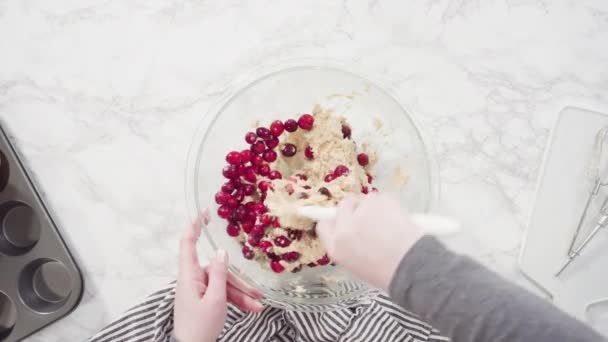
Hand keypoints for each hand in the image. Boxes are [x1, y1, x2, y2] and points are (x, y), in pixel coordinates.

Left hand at [174, 209, 263, 341]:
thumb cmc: (199, 327)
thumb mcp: (215, 300)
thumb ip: (219, 274)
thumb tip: (220, 251)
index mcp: (189, 275)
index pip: (188, 243)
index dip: (195, 226)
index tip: (206, 212)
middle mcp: (193, 279)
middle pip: (218, 270)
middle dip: (238, 281)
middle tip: (257, 292)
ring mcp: (199, 289)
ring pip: (224, 283)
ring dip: (241, 294)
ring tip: (258, 305)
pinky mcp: (204, 299)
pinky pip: (222, 293)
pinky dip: (236, 300)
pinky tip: (252, 308)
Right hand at [317, 194, 423, 289]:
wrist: (411, 266)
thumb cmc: (388, 273)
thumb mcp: (357, 266)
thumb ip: (348, 246)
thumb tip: (353, 231)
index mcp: (336, 248)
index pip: (324, 225)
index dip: (337, 221)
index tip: (347, 220)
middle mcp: (343, 228)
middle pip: (343, 206)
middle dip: (356, 209)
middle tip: (373, 218)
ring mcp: (360, 213)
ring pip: (365, 200)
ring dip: (375, 207)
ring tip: (391, 224)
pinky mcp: (377, 201)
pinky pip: (382, 197)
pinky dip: (390, 205)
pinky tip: (399, 220)